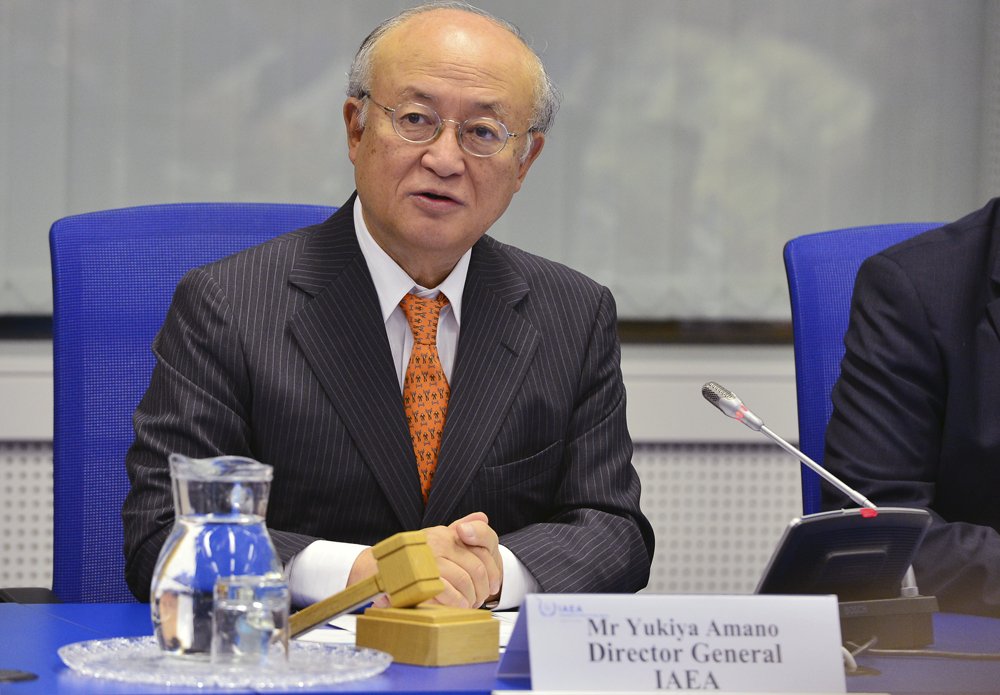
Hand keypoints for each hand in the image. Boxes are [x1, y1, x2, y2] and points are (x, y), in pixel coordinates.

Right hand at [348, 512, 502, 608]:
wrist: (375, 569)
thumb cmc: (411, 557)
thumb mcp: (436, 539)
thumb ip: (461, 529)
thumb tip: (482, 517)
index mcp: (445, 533)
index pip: (483, 545)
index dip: (493, 568)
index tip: (494, 584)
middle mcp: (437, 542)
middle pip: (476, 567)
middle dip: (482, 588)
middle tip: (479, 599)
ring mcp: (427, 559)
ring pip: (464, 580)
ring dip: (470, 597)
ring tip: (468, 604)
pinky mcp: (419, 577)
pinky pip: (447, 591)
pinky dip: (456, 602)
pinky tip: (457, 606)